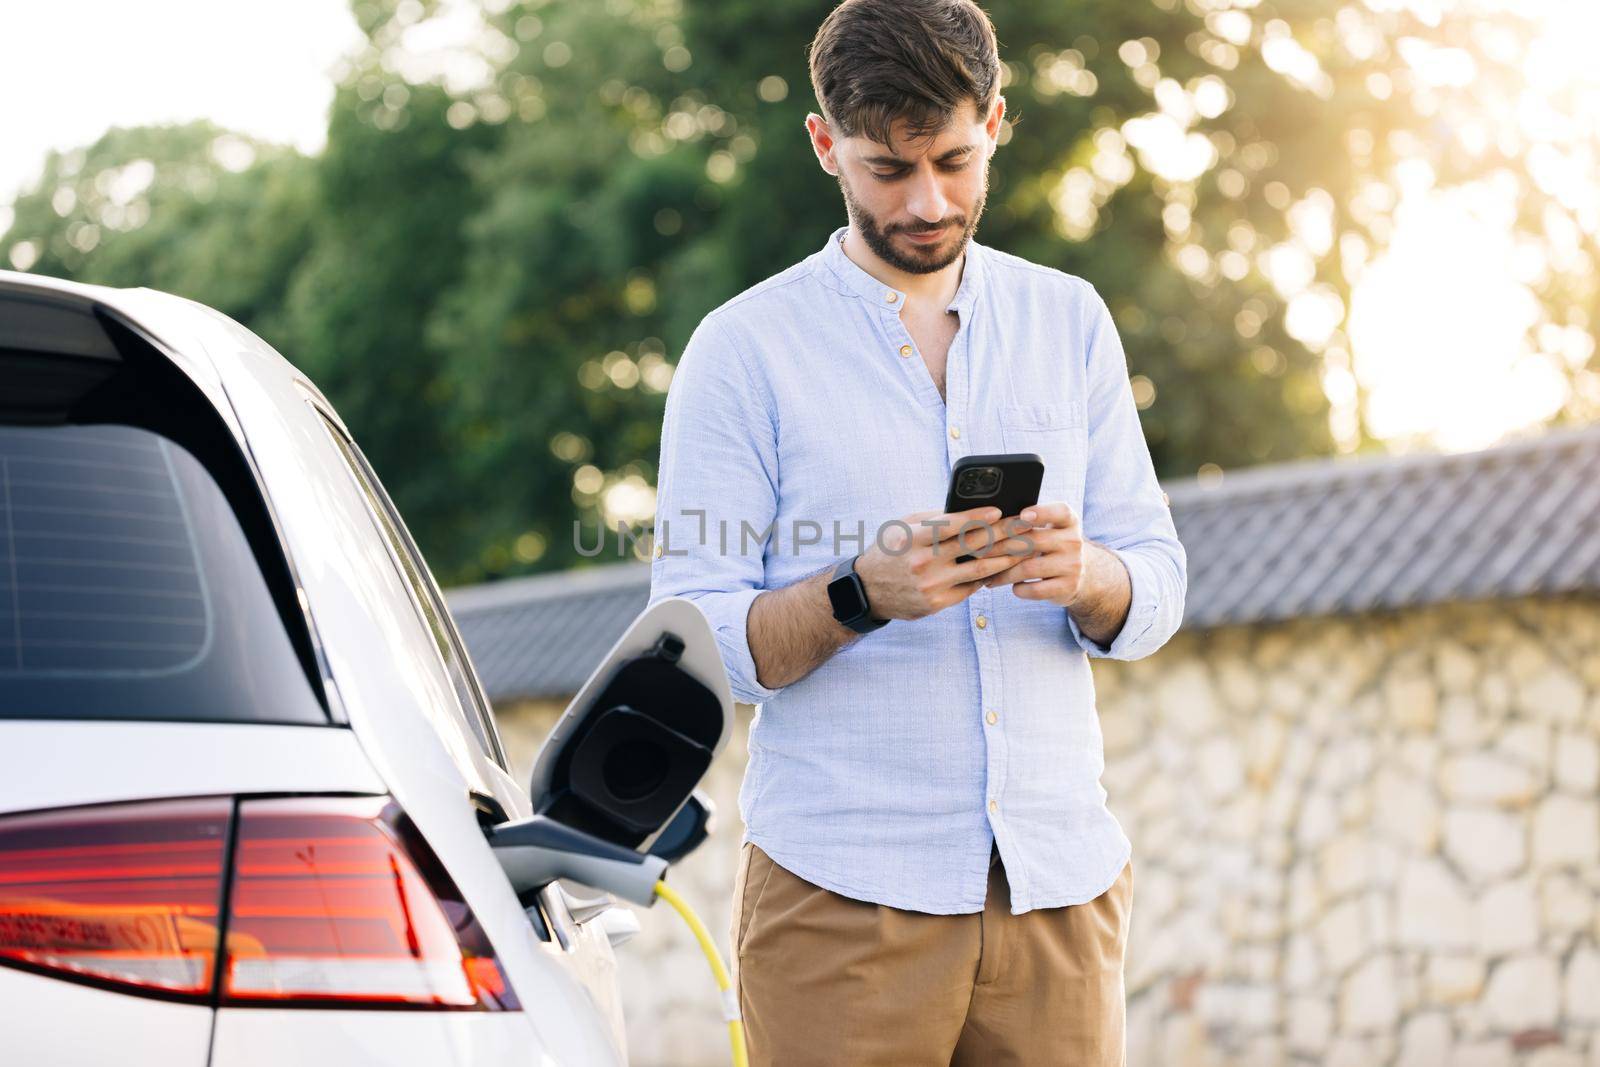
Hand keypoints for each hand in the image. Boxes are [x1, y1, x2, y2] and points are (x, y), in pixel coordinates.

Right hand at [854, 505, 1031, 621]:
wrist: (867, 591)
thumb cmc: (889, 551)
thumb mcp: (903, 528)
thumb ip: (933, 520)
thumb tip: (969, 511)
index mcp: (913, 538)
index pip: (951, 525)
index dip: (977, 517)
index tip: (1000, 511)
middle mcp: (923, 562)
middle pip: (971, 546)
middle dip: (1002, 534)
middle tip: (1024, 526)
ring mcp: (931, 585)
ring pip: (978, 570)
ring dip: (1004, 559)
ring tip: (1024, 549)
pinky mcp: (936, 604)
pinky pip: (969, 589)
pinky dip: (987, 577)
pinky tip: (1002, 568)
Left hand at [982, 502, 1087, 607]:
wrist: (1082, 575)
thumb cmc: (1053, 547)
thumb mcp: (1052, 529)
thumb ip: (1029, 523)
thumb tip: (988, 522)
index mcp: (1069, 521)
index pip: (1059, 512)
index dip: (1042, 513)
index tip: (1022, 515)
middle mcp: (1073, 541)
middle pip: (1033, 541)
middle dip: (1001, 547)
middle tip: (979, 553)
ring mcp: (1072, 565)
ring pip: (1029, 568)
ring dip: (1004, 573)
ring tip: (989, 577)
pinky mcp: (1068, 587)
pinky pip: (1036, 590)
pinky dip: (1019, 589)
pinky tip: (1012, 587)